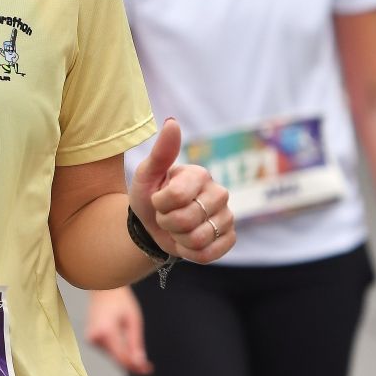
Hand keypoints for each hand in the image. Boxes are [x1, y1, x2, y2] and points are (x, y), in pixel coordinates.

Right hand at [86, 287, 151, 374]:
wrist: (102, 289)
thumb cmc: (121, 301)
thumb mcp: (133, 320)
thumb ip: (135, 343)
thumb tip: (139, 364)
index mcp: (105, 331)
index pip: (122, 357)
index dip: (136, 365)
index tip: (149, 369)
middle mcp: (95, 337)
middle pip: (116, 359)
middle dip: (132, 364)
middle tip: (148, 367)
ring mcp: (90, 338)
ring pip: (112, 356)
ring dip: (125, 357)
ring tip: (140, 356)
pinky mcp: (90, 339)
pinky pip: (107, 350)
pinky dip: (118, 351)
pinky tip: (126, 346)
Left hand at [130, 118, 234, 262]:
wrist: (153, 225)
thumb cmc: (149, 195)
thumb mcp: (146, 174)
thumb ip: (161, 151)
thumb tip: (172, 122)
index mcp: (199, 174)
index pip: (177, 196)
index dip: (160, 204)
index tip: (157, 199)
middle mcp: (219, 192)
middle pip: (188, 220)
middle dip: (168, 223)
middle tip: (166, 216)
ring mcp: (227, 216)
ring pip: (198, 239)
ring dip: (178, 239)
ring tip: (177, 229)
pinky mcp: (229, 237)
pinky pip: (209, 254)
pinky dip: (191, 253)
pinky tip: (187, 242)